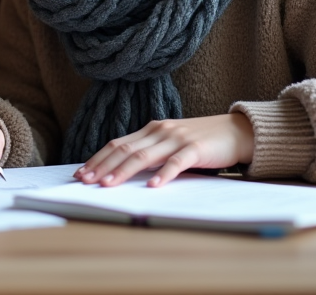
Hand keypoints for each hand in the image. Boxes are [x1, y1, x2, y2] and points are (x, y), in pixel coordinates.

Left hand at [75, 113, 253, 187]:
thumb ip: (150, 152)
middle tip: (85, 181)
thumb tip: (122, 170)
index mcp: (150, 129)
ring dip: (123, 171)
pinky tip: (152, 186)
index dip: (97, 158)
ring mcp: (177, 138)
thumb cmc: (200, 141)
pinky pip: (176, 162)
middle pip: (125, 149)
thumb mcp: (170, 142)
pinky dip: (163, 174)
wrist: (235, 131)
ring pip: (144, 155)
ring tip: (108, 184)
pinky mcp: (195, 148)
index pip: (117, 144)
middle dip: (102, 166)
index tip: (80, 173)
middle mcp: (160, 131)